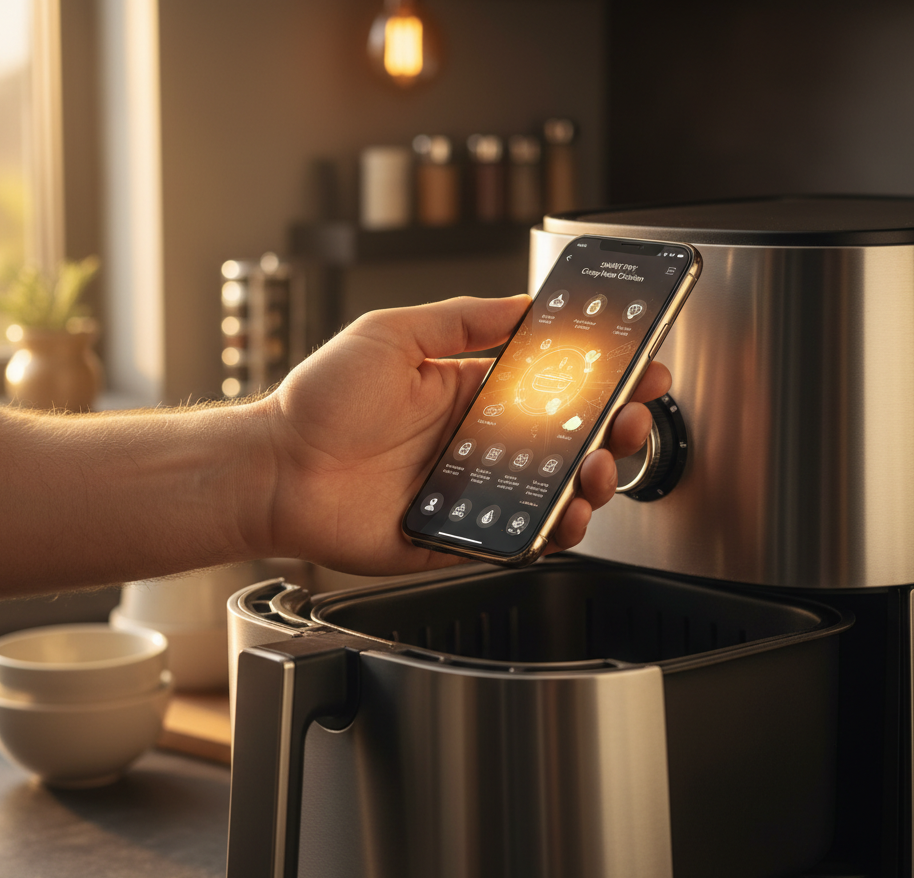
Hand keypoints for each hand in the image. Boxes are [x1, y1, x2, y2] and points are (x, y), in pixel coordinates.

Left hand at [257, 295, 671, 574]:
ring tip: (601, 464)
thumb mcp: (392, 335)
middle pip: (565, 441)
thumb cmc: (320, 400)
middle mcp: (476, 444)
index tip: (638, 365)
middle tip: (633, 416)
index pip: (551, 385)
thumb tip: (523, 303)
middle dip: (612, 427)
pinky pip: (519, 538)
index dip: (598, 377)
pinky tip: (567, 514)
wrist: (275, 470)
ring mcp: (472, 492)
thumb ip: (461, 320)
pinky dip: (552, 532)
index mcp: (468, 394)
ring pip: (553, 492)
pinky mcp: (459, 537)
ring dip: (592, 480)